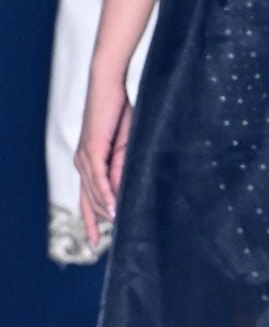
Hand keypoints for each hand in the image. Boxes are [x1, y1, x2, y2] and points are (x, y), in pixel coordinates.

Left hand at [76, 75, 132, 247]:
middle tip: (108, 243)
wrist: (111, 84)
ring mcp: (85, 157)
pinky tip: (114, 209)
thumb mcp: (127, 143)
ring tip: (121, 225)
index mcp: (90, 161)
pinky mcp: (92, 151)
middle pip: (89, 201)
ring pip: (95, 193)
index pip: (89, 198)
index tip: (99, 240)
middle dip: (97, 223)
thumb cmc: (121, 109)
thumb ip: (124, 165)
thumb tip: (126, 189)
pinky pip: (99, 179)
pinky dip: (106, 195)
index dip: (92, 220)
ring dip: (107, 210)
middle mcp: (83, 163)